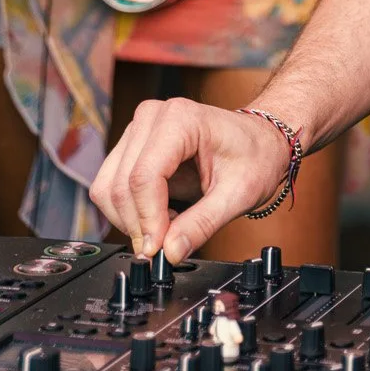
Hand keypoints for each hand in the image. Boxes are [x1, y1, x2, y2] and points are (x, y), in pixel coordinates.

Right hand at [90, 100, 291, 262]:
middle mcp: (152, 117)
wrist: (261, 140)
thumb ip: (203, 224)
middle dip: (139, 224)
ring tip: (168, 226)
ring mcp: (139, 130)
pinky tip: (160, 215)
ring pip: (108, 188)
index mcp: (181, 119)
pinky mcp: (132, 147)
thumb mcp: (239, 194)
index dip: (148, 220)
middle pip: (121, 185)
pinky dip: (129, 212)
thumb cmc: (255, 155)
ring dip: (130, 219)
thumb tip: (170, 253)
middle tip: (166, 246)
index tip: (159, 249)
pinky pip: (111, 187)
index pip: (144, 177)